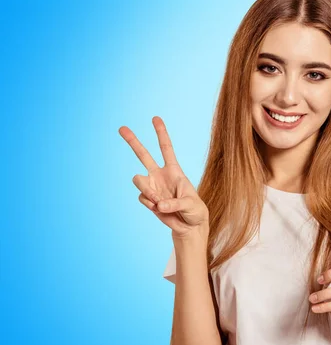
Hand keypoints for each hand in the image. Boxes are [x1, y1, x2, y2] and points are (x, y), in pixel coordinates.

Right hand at [119, 116, 208, 238]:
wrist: (189, 226)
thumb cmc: (195, 211)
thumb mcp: (191, 205)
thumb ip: (175, 203)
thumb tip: (158, 204)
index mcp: (174, 170)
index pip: (166, 148)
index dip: (161, 133)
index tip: (155, 118)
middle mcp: (161, 175)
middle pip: (143, 155)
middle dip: (133, 141)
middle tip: (121, 128)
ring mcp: (153, 186)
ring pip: (138, 179)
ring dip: (147, 190)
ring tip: (158, 201)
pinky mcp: (148, 199)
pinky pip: (142, 197)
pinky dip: (149, 203)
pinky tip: (159, 208)